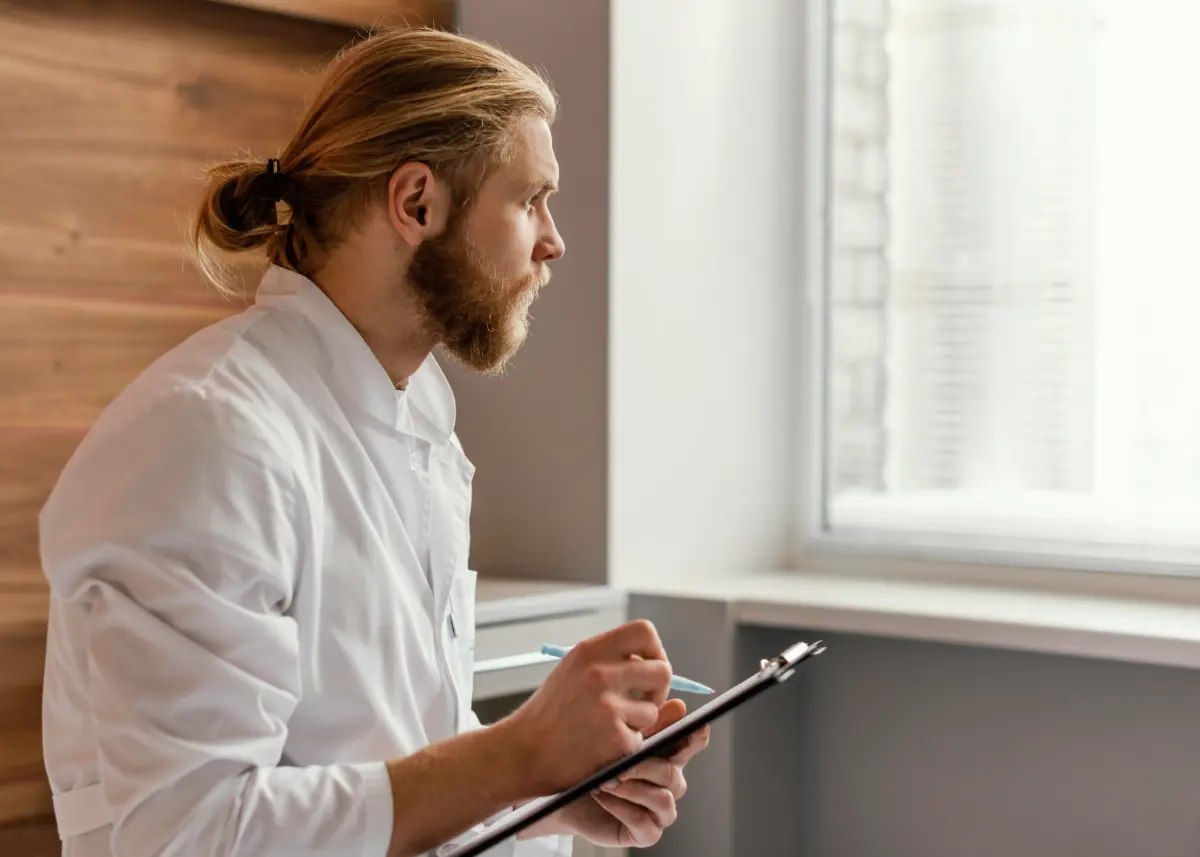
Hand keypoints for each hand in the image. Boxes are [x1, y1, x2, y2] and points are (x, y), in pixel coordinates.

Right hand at [500, 621, 672, 794]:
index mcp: (589, 652)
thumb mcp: (571, 672)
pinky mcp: (615, 738)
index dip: (655, 651)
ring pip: (654, 710)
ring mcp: (609, 706)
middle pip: (662, 670)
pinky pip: (640, 739)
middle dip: (658, 690)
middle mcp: (600, 673)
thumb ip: (607, 661)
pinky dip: (626, 747)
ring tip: (610, 728)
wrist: (521, 753)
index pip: (644, 632)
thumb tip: (652, 661)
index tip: (649, 668)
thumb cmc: (547, 715)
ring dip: (639, 723)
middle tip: (643, 702)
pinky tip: (601, 747)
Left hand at [522, 698, 710, 847]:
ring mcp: (659, 809)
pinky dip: (621, 807)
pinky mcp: (646, 832)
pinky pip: (644, 821)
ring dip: (633, 787)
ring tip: (605, 779)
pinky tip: (602, 795)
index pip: (691, 743)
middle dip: (647, 766)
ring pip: (663, 798)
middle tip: (623, 761)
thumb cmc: (588, 760)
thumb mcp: (614, 736)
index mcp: (665, 754)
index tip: (694, 727)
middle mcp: (668, 782)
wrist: (561, 791)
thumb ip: (645, 723)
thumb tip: (678, 705)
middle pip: (675, 773)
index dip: (696, 736)